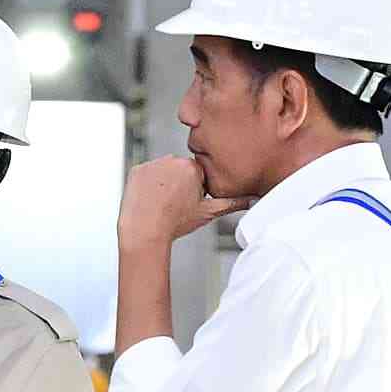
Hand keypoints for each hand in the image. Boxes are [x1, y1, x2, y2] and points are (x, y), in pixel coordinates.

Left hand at [118, 156, 252, 252]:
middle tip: (175, 204)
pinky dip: (148, 185)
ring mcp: (153, 164)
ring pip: (163, 172)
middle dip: (180, 183)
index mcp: (192, 168)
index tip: (188, 202)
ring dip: (164, 182)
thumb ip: (232, 202)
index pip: (199, 174)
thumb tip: (252, 199)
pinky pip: (147, 174)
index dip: (195, 190)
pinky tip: (149, 199)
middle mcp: (173, 160)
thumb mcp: (208, 212)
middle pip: (181, 170)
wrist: (144, 231)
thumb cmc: (175, 223)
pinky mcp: (137, 169)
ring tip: (162, 203)